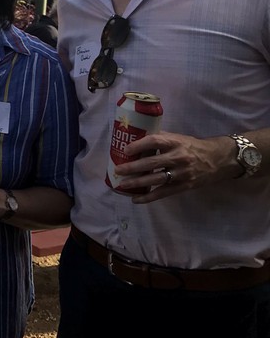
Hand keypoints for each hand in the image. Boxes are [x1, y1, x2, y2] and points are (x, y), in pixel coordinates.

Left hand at [115, 131, 236, 202]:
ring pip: (156, 179)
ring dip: (138, 183)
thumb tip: (135, 141)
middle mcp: (178, 157)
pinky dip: (149, 197)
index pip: (155, 141)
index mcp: (176, 142)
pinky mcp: (184, 186)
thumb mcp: (178, 138)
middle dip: (133, 167)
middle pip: (152, 162)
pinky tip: (136, 199)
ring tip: (122, 185)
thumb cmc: (193, 147)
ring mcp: (182, 173)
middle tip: (118, 170)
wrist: (219, 160)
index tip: (126, 150)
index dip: (139, 145)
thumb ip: (160, 139)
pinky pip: (164, 193)